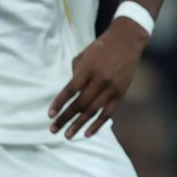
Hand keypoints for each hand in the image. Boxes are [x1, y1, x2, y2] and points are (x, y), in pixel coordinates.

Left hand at [49, 18, 145, 137]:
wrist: (127, 40)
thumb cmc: (100, 47)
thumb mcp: (84, 56)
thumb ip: (76, 75)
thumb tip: (70, 96)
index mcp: (88, 68)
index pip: (70, 90)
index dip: (59, 103)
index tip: (50, 115)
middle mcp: (100, 79)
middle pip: (80, 104)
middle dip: (65, 118)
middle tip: (53, 130)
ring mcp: (112, 88)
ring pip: (93, 111)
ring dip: (79, 125)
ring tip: (67, 135)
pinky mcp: (121, 93)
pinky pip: (108, 112)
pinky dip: (98, 124)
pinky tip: (87, 133)